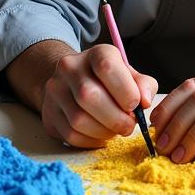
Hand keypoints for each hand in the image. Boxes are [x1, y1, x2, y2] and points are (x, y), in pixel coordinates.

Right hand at [38, 44, 157, 148]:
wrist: (74, 82)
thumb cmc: (109, 80)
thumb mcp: (129, 75)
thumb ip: (143, 85)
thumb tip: (146, 101)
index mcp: (95, 53)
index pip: (107, 67)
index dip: (124, 90)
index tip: (135, 105)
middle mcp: (70, 68)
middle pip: (89, 96)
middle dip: (115, 118)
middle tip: (129, 126)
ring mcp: (55, 90)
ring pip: (78, 119)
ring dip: (104, 132)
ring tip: (115, 130)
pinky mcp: (49, 114)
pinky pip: (70, 135)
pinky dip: (92, 141)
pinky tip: (101, 135)